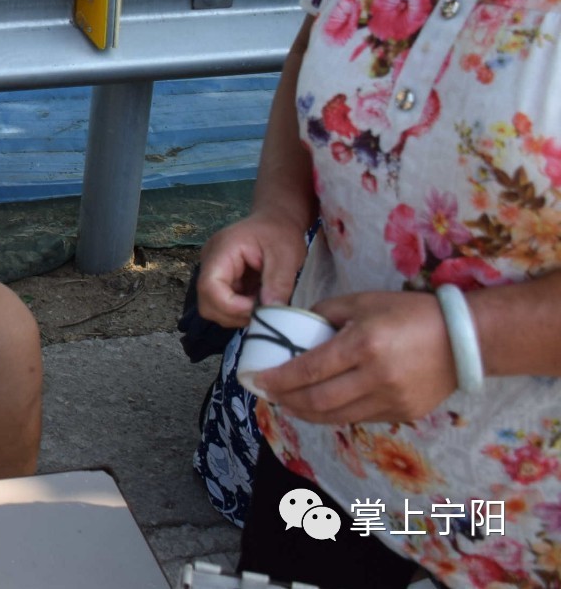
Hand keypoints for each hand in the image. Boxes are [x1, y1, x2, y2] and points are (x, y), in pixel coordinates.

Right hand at [196, 212, 309, 327]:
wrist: (276, 220)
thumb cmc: (280, 232)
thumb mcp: (286, 256)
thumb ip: (278, 283)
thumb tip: (271, 312)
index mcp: (221, 251)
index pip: (209, 287)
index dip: (232, 306)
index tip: (259, 308)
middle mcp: (209, 262)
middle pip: (207, 303)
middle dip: (235, 313)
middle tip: (262, 309)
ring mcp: (212, 272)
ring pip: (213, 308)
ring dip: (238, 313)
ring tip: (261, 301)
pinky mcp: (220, 280)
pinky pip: (222, 304)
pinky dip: (240, 309)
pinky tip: (256, 299)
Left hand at [255, 291, 456, 423]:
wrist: (466, 339)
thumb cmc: (411, 313)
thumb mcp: (363, 301)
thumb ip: (325, 313)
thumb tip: (294, 325)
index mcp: (362, 345)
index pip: (307, 370)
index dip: (277, 379)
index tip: (254, 380)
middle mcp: (375, 377)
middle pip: (316, 400)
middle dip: (284, 400)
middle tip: (265, 394)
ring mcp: (391, 400)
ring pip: (335, 416)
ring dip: (304, 412)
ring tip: (286, 403)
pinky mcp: (403, 414)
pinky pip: (358, 418)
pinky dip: (333, 414)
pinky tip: (319, 406)